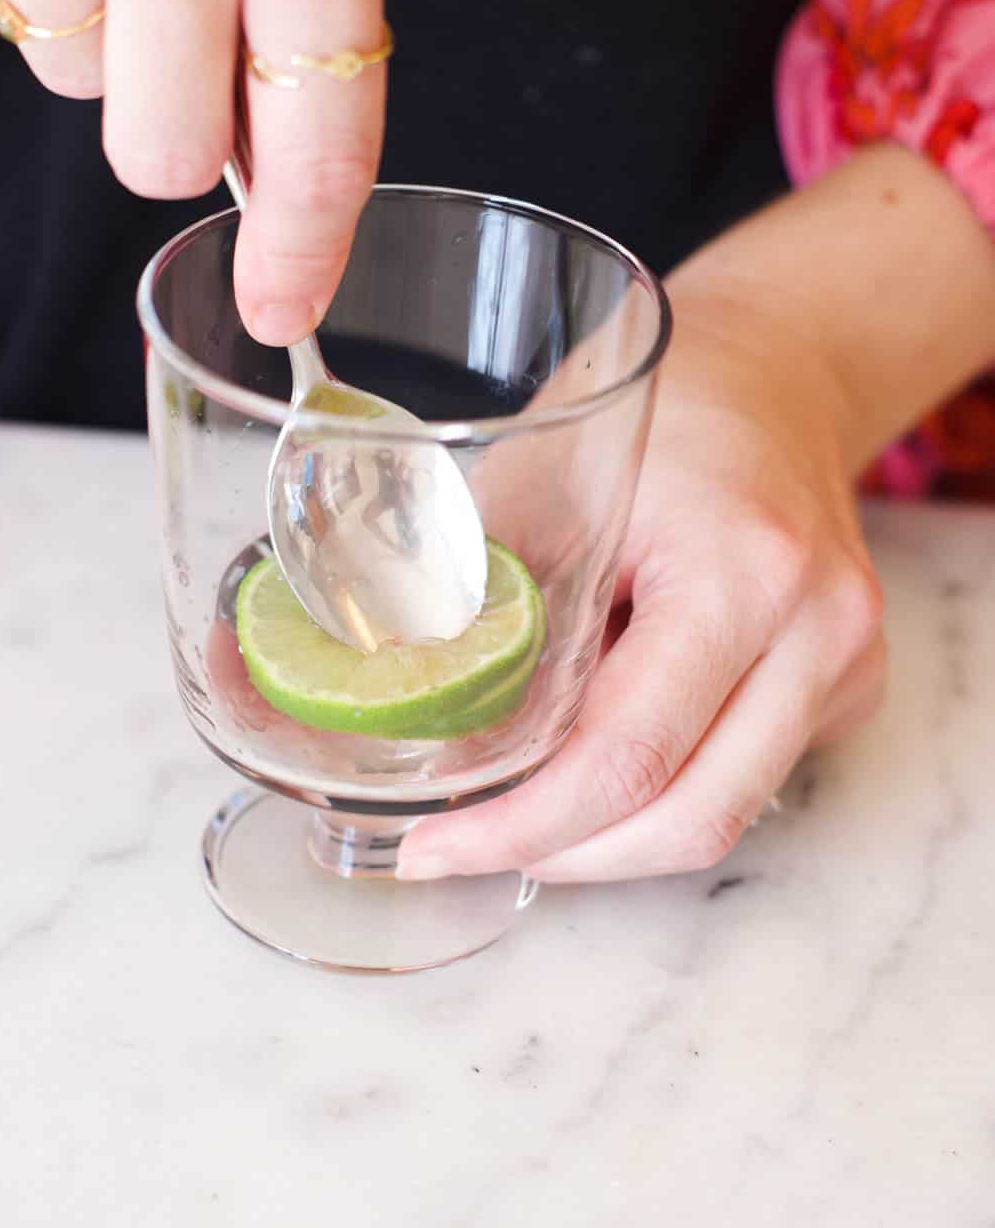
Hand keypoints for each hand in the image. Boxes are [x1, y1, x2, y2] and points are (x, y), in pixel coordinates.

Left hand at [398, 277, 887, 883]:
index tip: (432, 849)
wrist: (775, 372)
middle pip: (688, 818)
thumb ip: (474, 596)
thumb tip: (381, 703)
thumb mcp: (536, 478)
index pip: (625, 754)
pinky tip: (593, 756)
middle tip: (462, 851)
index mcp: (740, 568)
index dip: (520, 827)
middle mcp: (817, 628)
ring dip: (608, 838)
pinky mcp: (846, 685)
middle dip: (561, 855)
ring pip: (720, 817)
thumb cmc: (656, 411)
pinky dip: (658, 792)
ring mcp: (846, 662)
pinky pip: (744, 779)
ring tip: (518, 814)